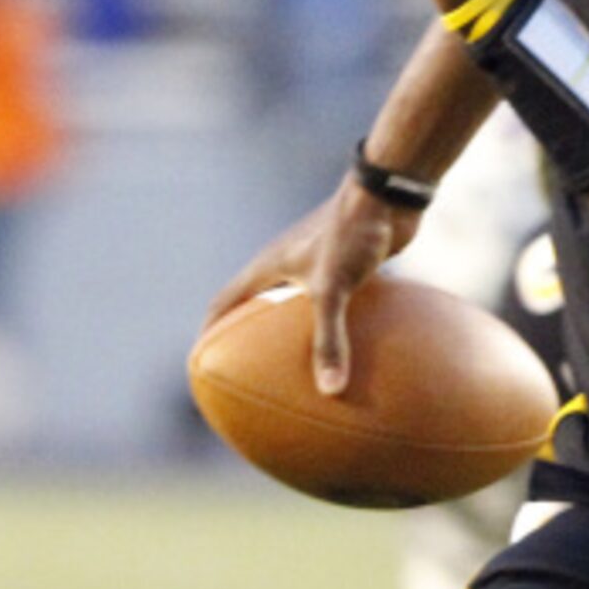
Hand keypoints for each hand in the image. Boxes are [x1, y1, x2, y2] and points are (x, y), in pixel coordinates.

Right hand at [199, 181, 418, 394]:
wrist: (387, 197)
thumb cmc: (351, 234)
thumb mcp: (334, 289)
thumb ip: (329, 339)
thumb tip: (329, 391)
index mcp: (267, 267)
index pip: (223, 305)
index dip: (208, 335)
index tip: (200, 365)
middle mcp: (285, 264)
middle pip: (256, 306)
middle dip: (248, 339)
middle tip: (246, 375)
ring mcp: (315, 263)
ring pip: (296, 306)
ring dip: (293, 333)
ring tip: (298, 370)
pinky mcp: (345, 265)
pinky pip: (333, 303)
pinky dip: (335, 325)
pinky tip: (353, 350)